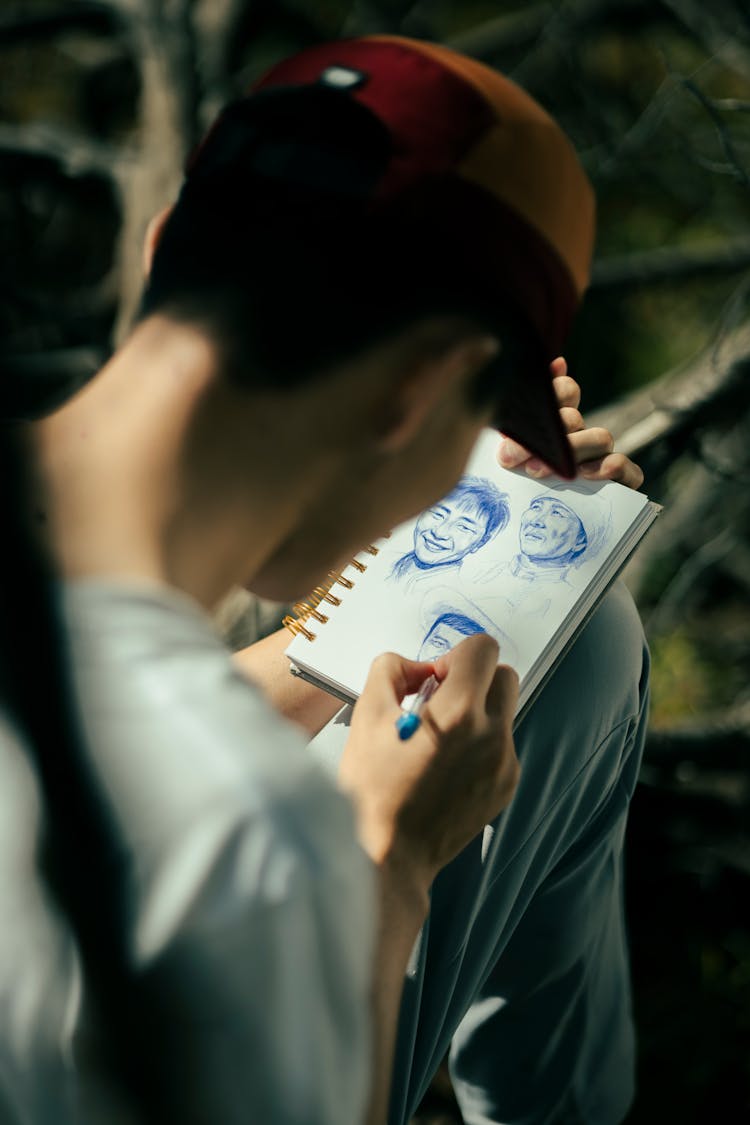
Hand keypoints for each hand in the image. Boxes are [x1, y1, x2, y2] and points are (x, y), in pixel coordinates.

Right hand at [339, 634, 518, 889]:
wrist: (390, 854)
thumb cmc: (372, 787)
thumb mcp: (367, 715)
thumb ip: (391, 671)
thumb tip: (417, 668)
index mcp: (459, 712)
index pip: (483, 649)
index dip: (455, 656)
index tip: (433, 681)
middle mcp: (492, 734)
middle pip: (504, 676)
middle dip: (475, 679)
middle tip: (440, 702)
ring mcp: (504, 763)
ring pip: (503, 713)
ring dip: (477, 713)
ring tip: (439, 741)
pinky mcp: (506, 786)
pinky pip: (501, 746)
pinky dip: (479, 745)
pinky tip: (446, 768)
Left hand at [497, 356, 643, 489]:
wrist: (535, 524)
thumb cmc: (516, 480)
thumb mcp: (507, 451)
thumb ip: (517, 422)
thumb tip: (554, 365)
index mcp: (557, 421)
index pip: (565, 390)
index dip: (551, 395)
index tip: (522, 417)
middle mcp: (582, 434)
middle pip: (575, 419)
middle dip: (543, 436)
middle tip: (510, 457)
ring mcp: (602, 457)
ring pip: (602, 438)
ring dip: (573, 450)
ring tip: (538, 470)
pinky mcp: (620, 482)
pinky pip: (629, 470)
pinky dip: (614, 467)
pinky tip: (589, 474)